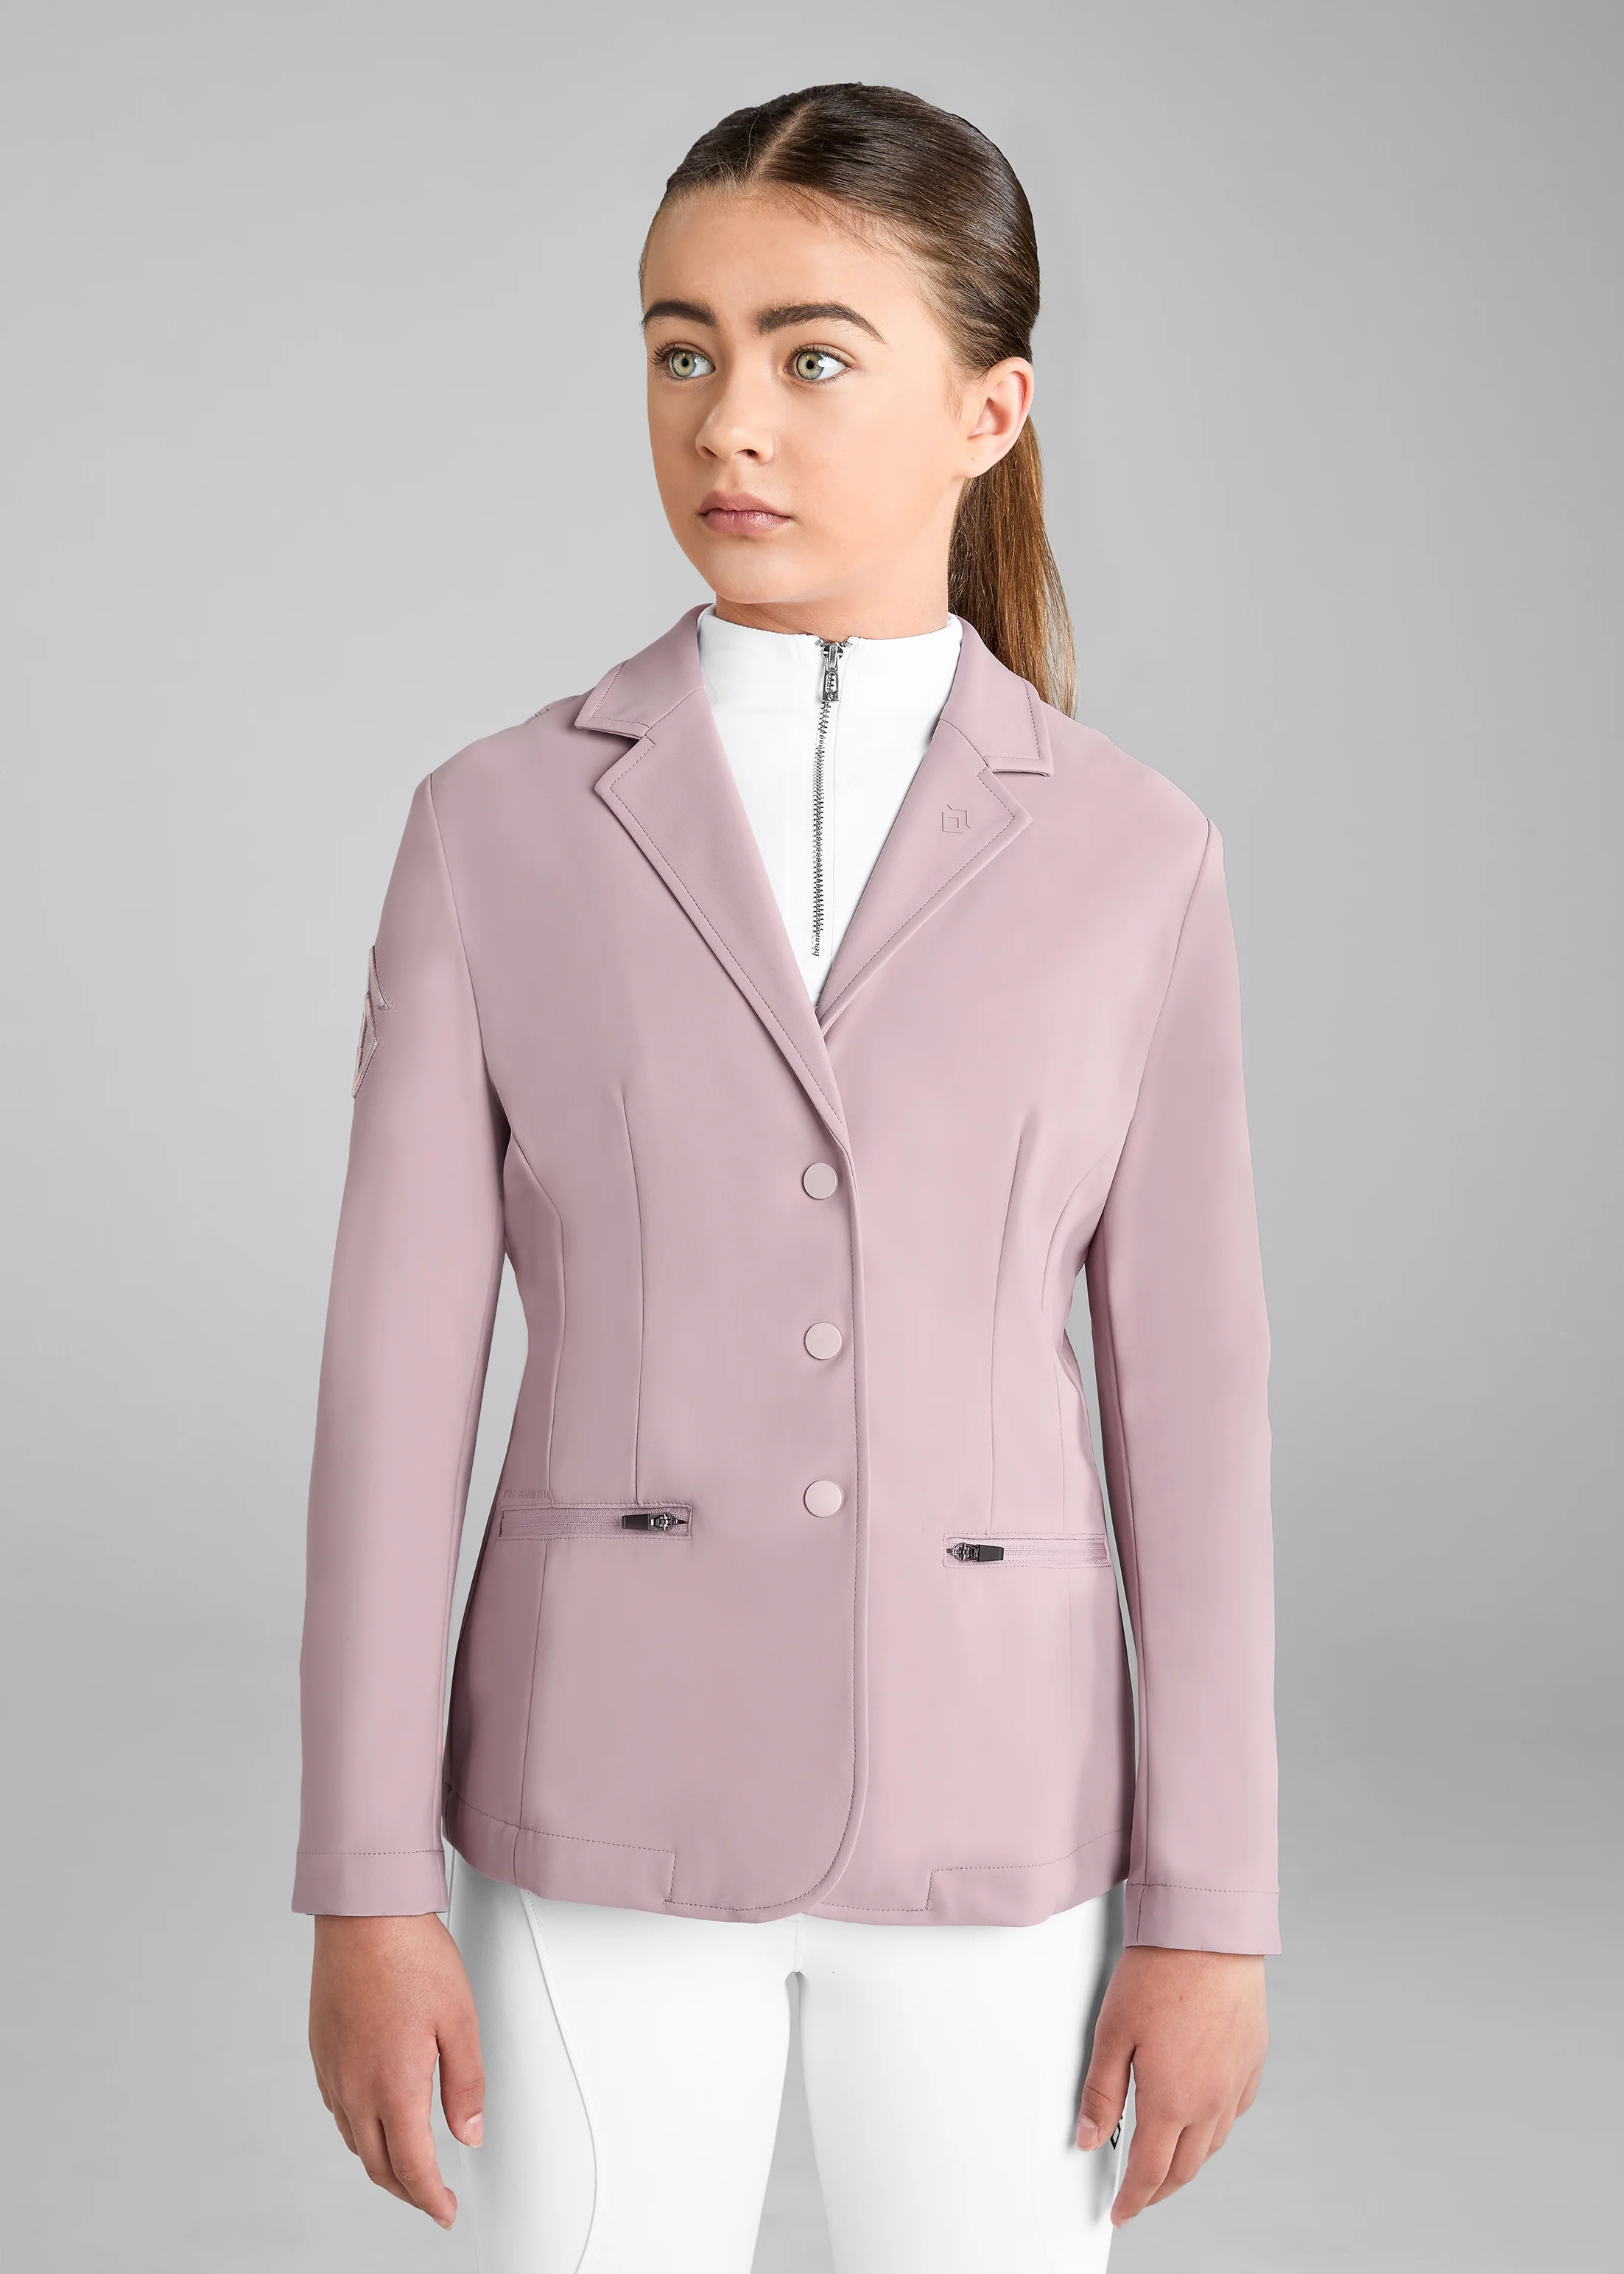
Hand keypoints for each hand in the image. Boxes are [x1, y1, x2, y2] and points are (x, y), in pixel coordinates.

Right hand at [309, 1912, 484, 2228]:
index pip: (411, 2168)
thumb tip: (469, 2133)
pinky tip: (375, 2117)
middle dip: (407, 2191)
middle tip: (430, 2197)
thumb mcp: (460, 2020)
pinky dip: (359, 2130)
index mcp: (393, 2086)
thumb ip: (466, 2085)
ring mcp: (333, 2070)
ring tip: (407, 2164)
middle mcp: (356, 2087)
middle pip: (378, 2165)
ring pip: (354, 2141)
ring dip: (381, 2161)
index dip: (430, 2199)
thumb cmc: (410, 1955)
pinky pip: (338, 2110)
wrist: (363, 1914)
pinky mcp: (322, 2051)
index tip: (443, 2211)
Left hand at [1074, 1945, 1266, 2224]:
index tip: (1121, 2213)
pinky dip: (1215, 2128)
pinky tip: (1203, 2119)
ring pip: (1213, 2144)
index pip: (1150, 2171)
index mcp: (1172, 2100)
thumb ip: (1101, 2093)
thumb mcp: (1112, 2032)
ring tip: (1166, 2164)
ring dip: (1188, 2163)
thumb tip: (1090, 2139)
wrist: (1208, 1932)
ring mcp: (1237, 2081)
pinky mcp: (1252, 2059)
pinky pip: (1235, 2111)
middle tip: (1140, 2198)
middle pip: (1185, 2167)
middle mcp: (1211, 2100)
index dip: (1133, 2200)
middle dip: (1160, 2191)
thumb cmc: (1159, 1973)